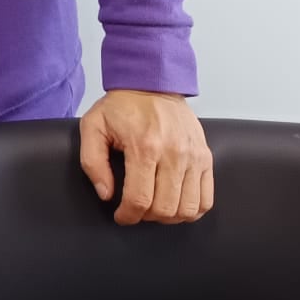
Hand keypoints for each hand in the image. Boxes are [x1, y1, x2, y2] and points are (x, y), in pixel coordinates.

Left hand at [79, 90, 212, 226]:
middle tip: (137, 210)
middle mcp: (173, 152)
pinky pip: (206, 198)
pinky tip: (176, 203)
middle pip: (165, 208)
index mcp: (144, 146)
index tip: (121, 216)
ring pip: (188, 208)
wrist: (152, 82)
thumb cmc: (122, 105)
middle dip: (147, 217)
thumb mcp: (93, 126)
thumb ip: (92, 162)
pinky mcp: (205, 156)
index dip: (128, 216)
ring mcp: (193, 155)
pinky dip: (192, 209)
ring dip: (170, 217)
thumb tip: (106, 194)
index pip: (139, 199)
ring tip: (156, 208)